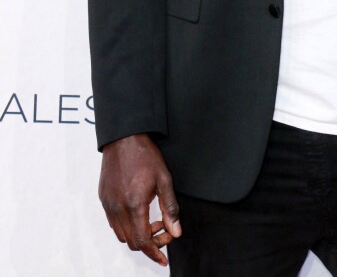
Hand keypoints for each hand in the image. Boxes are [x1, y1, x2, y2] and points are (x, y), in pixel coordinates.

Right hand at [99, 133, 180, 266]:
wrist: (124, 137)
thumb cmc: (145, 155)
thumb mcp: (164, 179)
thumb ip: (170, 208)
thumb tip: (175, 231)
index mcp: (134, 204)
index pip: (142, 240)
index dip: (154, 252)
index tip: (164, 257)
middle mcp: (117, 208)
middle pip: (131, 241)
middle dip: (149, 243)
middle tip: (164, 231)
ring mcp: (108, 204)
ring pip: (121, 234)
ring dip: (137, 235)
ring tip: (153, 221)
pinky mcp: (103, 199)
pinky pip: (113, 223)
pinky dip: (126, 226)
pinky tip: (139, 214)